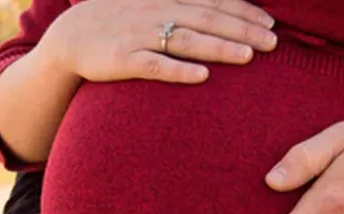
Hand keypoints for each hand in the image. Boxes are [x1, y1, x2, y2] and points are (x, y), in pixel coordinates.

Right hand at [40, 0, 277, 83]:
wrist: (71, 36)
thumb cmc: (120, 22)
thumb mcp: (152, 6)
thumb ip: (184, 9)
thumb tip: (220, 15)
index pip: (212, 1)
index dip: (243, 11)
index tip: (271, 23)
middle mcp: (156, 13)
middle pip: (206, 19)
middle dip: (242, 30)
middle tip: (273, 43)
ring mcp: (138, 36)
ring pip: (185, 40)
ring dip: (218, 47)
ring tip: (248, 56)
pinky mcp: (122, 60)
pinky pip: (154, 66)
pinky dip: (178, 70)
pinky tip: (202, 77)